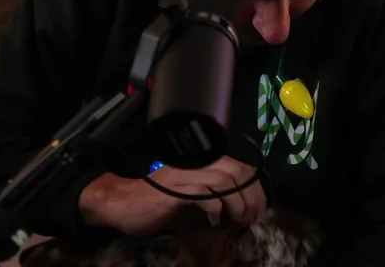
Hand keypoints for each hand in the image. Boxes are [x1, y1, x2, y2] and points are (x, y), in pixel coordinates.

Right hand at [78, 157, 265, 235]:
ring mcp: (186, 175)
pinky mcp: (176, 190)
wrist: (124, 204)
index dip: (255, 187)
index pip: (240, 166)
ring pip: (225, 181)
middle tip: (253, 218)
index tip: (259, 208)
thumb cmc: (157, 202)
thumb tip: (241, 207)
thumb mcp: (191, 195)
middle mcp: (196, 164)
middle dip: (251, 196)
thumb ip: (213, 194)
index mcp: (202, 164)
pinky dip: (215, 210)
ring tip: (237, 221)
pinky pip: (205, 195)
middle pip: (237, 172)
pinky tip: (213, 221)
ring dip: (237, 204)